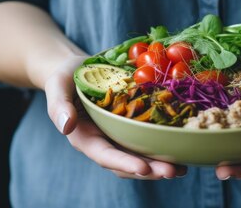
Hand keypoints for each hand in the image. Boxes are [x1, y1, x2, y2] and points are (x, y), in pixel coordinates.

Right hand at [43, 56, 186, 178]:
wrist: (76, 69)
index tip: (144, 169)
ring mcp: (119, 137)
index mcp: (84, 138)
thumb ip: (58, 106)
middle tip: (173, 171)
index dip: (124, 164)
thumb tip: (65, 126)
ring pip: (140, 157)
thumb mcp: (57, 85)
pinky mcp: (131, 128)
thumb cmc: (64, 76)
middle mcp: (104, 142)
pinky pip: (148, 141)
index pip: (105, 155)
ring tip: (182, 168)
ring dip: (160, 165)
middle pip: (127, 163)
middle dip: (150, 169)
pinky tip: (183, 149)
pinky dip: (164, 147)